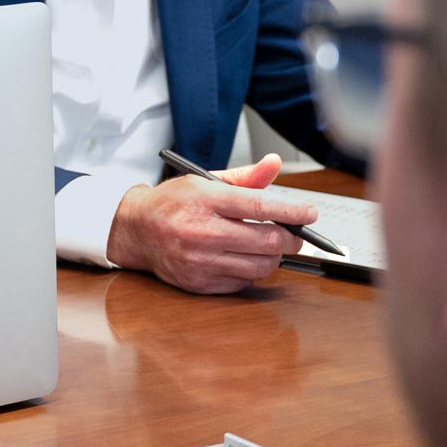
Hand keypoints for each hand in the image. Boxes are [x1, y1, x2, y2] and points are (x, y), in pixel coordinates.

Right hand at [105, 153, 318, 293]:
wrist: (136, 230)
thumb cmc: (173, 203)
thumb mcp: (204, 181)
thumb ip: (244, 177)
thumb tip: (274, 164)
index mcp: (204, 199)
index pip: (260, 206)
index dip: (292, 211)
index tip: (309, 213)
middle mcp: (201, 231)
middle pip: (267, 240)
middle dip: (291, 238)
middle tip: (295, 234)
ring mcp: (200, 260)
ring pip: (261, 265)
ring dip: (274, 256)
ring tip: (270, 245)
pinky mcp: (199, 282)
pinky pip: (244, 281)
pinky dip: (253, 270)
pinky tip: (246, 258)